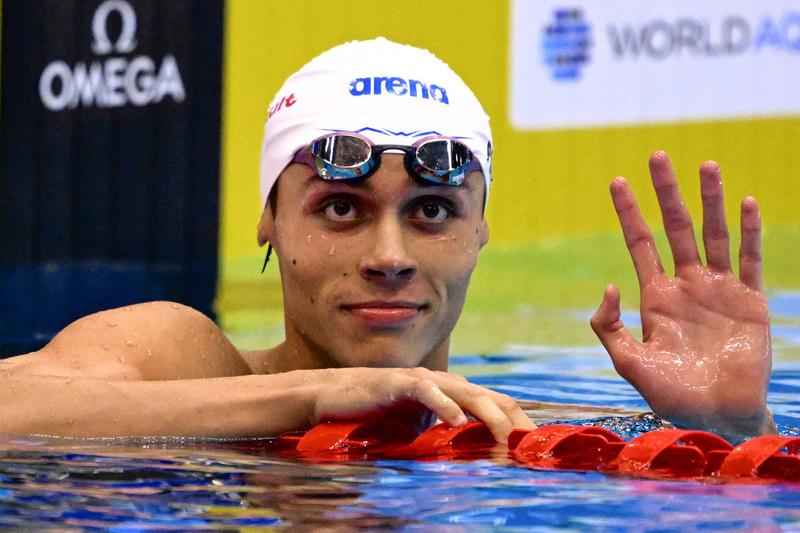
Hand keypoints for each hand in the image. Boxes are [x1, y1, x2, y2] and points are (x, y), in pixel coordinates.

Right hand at [308, 367, 535, 441]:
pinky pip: (427, 391)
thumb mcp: (416, 428)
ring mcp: (422, 379)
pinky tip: (456, 424)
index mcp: (450, 392)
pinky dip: (444, 406)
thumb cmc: (375, 412)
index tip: (533, 446)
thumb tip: (469, 457)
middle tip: (531, 445)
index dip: (517, 422)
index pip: (494, 404)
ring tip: (506, 437)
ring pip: (465, 393)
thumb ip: (441, 435)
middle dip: (514, 421)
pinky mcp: (399, 382)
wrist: (333, 396)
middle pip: (490, 398)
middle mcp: (443, 382)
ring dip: (488, 415)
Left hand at [591, 151, 773, 438]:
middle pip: (675, 227)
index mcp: (656, 296)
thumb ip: (611, 327)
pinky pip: (749, 259)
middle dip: (666, 193)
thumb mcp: (630, 363)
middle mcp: (687, 284)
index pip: (640, 243)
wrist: (718, 416)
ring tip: (706, 165)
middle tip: (657, 156)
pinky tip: (746, 203)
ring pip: (713, 234)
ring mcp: (719, 289)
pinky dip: (749, 232)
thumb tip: (609, 285)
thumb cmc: (672, 394)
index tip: (616, 181)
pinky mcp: (750, 300)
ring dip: (710, 200)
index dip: (629, 213)